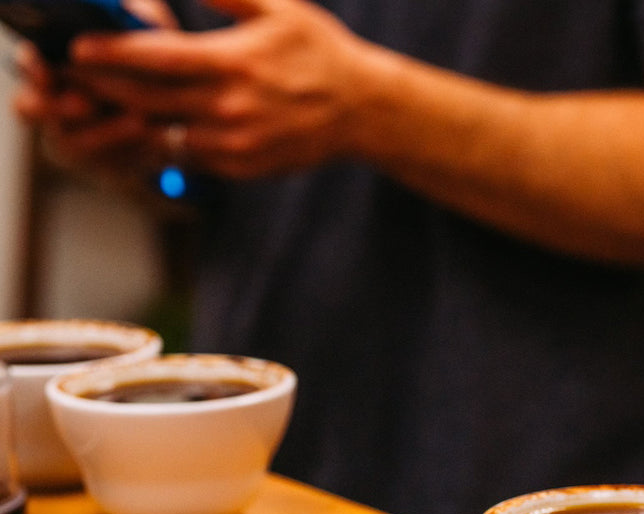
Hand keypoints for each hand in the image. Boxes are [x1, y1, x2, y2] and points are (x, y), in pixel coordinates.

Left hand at [62, 0, 375, 177]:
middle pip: (145, 100)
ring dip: (133, 118)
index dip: (109, 54)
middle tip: (78, 77)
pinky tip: (158, 124)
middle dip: (105, 87)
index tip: (78, 48)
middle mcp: (228, 107)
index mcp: (232, 62)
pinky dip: (170, 139)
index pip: (152, 58)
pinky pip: (191, 155)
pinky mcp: (243, 166)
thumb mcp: (279, 8)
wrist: (364, 110)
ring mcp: (235, 142)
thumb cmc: (320, 52)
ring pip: (163, 132)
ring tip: (110, 101)